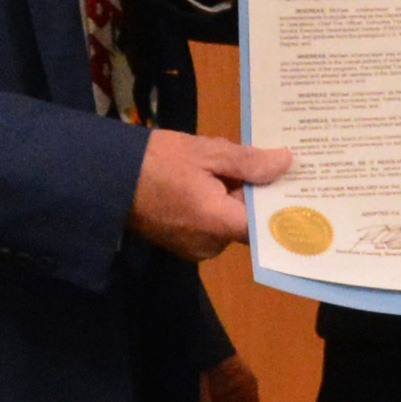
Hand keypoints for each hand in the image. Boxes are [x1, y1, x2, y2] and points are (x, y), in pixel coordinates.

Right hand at [132, 130, 293, 255]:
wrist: (105, 178)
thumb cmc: (156, 162)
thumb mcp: (206, 152)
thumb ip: (248, 162)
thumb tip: (286, 163)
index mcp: (218, 224)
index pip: (267, 226)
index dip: (281, 205)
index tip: (294, 183)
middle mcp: (210, 246)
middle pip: (247, 222)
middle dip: (250, 192)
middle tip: (248, 160)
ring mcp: (194, 249)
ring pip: (228, 222)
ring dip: (231, 196)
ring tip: (218, 164)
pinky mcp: (181, 245)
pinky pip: (211, 225)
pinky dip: (214, 204)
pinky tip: (203, 178)